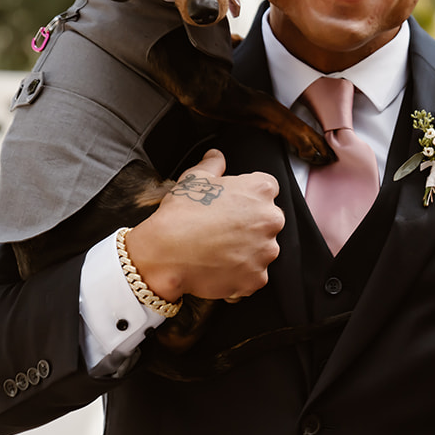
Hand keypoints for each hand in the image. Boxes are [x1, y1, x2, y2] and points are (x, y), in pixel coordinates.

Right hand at [124, 150, 283, 300]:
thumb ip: (213, 164)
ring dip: (247, 252)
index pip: (267, 190)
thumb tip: (216, 156)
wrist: (165, 252)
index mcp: (261, 190)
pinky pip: (253, 277)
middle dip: (251, 226)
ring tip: (218, 251)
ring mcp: (266, 251)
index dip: (247, 199)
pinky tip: (218, 269)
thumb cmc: (179, 215)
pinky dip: (240, 276)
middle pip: (268, 221)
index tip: (233, 207)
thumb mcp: (194, 179)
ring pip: (263, 251)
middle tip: (223, 231)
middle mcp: (270, 219)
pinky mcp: (257, 278)